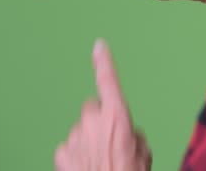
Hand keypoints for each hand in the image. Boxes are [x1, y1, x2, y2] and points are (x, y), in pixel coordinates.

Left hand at [54, 39, 151, 170]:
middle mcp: (93, 121)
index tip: (99, 46)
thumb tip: (126, 133)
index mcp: (117, 116)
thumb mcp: (143, 153)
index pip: (109, 81)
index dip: (104, 62)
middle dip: (101, 121)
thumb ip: (133, 134)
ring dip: (89, 140)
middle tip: (111, 143)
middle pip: (94, 109)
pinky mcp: (61, 151)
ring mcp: (75, 136)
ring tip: (100, 161)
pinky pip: (71, 145)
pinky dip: (77, 154)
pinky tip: (86, 167)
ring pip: (82, 129)